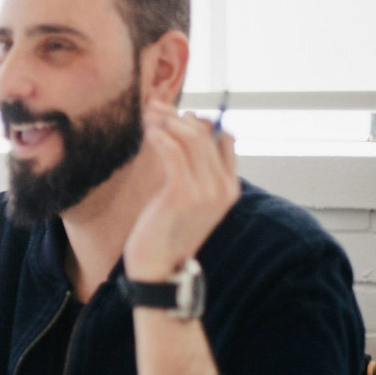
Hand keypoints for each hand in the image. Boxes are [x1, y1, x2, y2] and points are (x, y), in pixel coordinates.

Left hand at [124, 100, 239, 280]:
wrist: (157, 269)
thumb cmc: (165, 234)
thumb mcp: (186, 203)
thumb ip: (192, 175)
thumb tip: (183, 139)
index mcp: (229, 188)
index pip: (224, 140)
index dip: (201, 121)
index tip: (175, 114)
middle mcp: (222, 187)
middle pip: (206, 134)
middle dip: (178, 115)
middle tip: (153, 105)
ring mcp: (205, 190)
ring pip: (190, 138)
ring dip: (166, 120)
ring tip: (146, 113)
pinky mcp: (182, 193)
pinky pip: (174, 151)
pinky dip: (160, 135)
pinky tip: (148, 130)